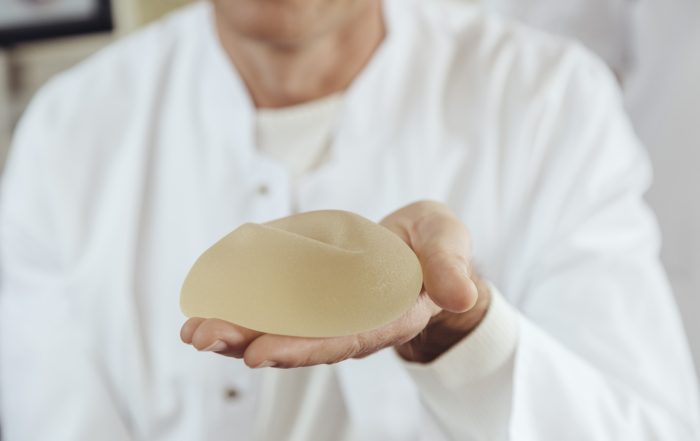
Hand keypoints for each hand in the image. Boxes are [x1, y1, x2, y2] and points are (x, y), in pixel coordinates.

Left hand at [180, 201, 489, 367]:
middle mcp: (352, 321)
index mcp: (387, 315)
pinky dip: (242, 307)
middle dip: (253, 342)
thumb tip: (460, 294)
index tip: (262, 353)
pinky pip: (276, 305)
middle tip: (206, 338)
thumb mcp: (448, 244)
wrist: (420, 250)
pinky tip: (208, 307)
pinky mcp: (313, 295)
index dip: (304, 347)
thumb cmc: (434, 247)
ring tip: (194, 331)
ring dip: (237, 330)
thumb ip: (450, 266)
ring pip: (280, 327)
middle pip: (301, 340)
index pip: (344, 338)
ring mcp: (329, 311)